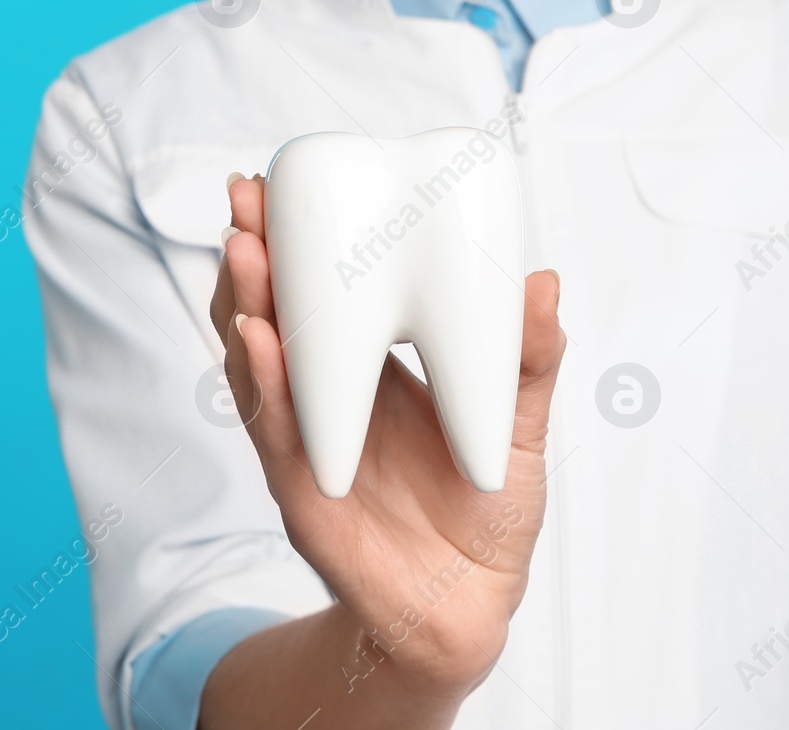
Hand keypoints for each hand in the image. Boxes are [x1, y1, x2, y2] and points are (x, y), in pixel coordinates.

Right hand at [208, 171, 565, 704]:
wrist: (470, 607)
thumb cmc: (487, 507)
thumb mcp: (517, 421)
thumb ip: (529, 357)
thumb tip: (544, 280)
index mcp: (369, 369)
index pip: (319, 290)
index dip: (297, 240)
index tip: (282, 182)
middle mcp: (324, 398)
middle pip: (273, 313)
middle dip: (255, 255)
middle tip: (250, 198)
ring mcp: (305, 442)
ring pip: (259, 364)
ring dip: (246, 304)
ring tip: (245, 249)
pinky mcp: (304, 491)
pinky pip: (277, 431)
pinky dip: (265, 382)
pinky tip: (257, 337)